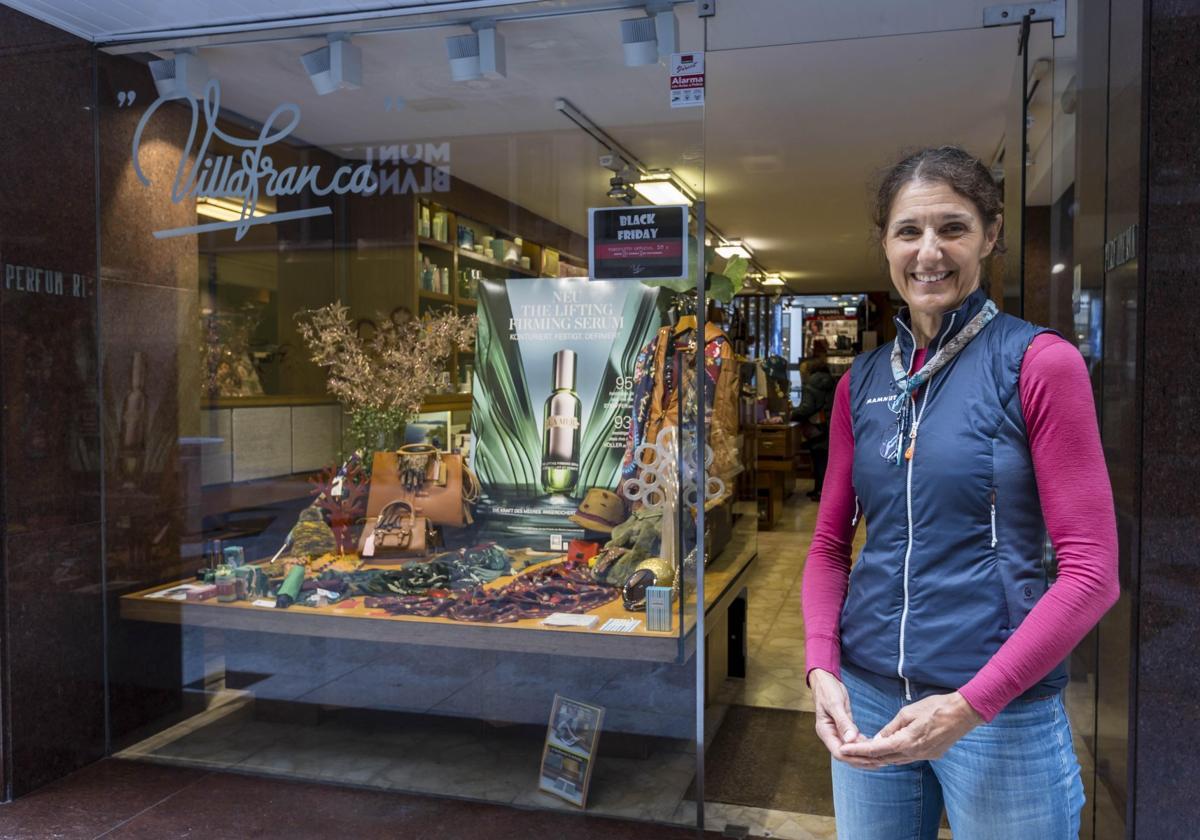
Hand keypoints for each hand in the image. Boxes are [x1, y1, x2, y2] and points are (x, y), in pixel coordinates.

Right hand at [808, 669, 881, 770]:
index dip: (855, 757)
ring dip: (864, 754)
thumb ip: (843, 722)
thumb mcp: (835, 704)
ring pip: (851, 749)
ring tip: (881, 757)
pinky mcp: (843, 728)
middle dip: (862, 760)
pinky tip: (874, 746)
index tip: (871, 759)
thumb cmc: (827, 690)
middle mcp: (830, 735)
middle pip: (846, 755)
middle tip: (881, 760)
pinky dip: (863, 745)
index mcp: (825, 732)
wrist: (824, 680)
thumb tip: (851, 740)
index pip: (839, 753)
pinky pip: (854, 741)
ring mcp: (836, 732)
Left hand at [839, 691, 982, 764]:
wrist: (963, 713)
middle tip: (850, 751)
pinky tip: (888, 749)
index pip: (876, 750)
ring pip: (897, 760)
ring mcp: (925, 756)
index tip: (845, 749)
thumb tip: (878, 739)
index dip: (859, 750)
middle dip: (866, 756)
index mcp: (907, 742)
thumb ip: (891, 728)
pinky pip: (908, 758)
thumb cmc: (935, 707)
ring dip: (881, 757)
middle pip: (885, 759)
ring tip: (864, 751)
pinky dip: (895, 755)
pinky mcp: (932, 755)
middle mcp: (915, 754)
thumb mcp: (907, 712)